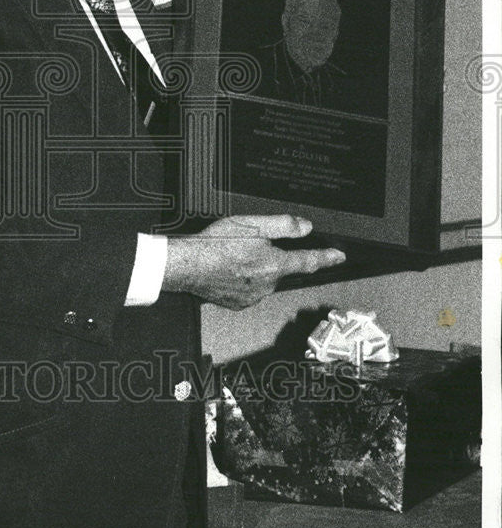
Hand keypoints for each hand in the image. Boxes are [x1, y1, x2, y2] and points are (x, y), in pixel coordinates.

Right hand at [163, 215, 344, 309]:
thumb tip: (306, 227)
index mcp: (275, 265)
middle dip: (271, 257)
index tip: (339, 256)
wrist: (188, 265)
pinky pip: (249, 290)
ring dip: (256, 268)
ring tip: (233, 255)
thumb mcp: (253, 224)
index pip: (308, 261)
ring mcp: (253, 297)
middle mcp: (268, 285)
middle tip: (247, 245)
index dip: (326, 257)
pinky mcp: (238, 303)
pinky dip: (243, 279)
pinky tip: (228, 268)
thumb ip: (283, 225)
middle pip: (280, 268)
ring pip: (264, 279)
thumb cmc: (217, 244)